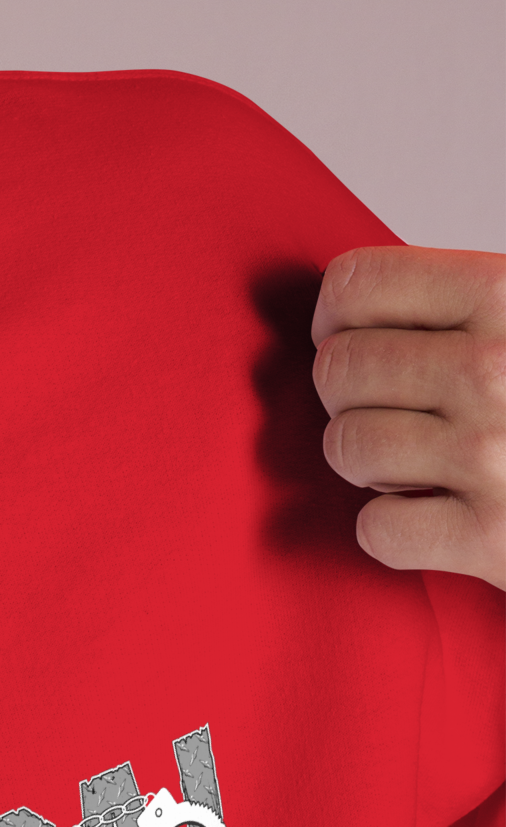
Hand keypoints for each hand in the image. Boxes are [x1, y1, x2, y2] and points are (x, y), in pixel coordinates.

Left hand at [311, 245, 505, 590]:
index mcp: (505, 296)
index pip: (354, 285)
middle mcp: (495, 370)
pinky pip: (378, 530)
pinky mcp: (498, 540)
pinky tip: (435, 517)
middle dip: (352, 396)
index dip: (338, 316)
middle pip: (339, 369)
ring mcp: (494, 456)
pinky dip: (393, 532)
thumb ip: (466, 301)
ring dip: (370, 463)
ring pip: (346, 447)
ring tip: (420, 463)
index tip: (353, 336)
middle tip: (396, 410)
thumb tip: (343, 303)